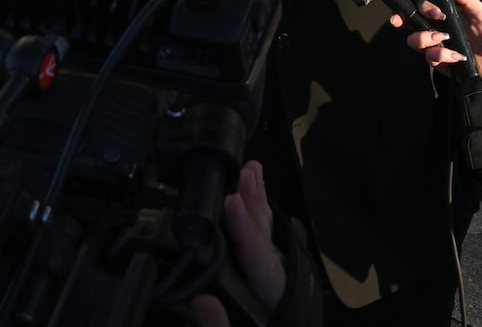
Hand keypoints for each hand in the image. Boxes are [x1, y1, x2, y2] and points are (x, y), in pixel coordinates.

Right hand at [188, 160, 285, 325]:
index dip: (246, 233)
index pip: (260, 265)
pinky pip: (262, 257)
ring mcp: (276, 297)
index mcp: (277, 309)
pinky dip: (254, 230)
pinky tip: (247, 211)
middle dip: (258, 207)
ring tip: (252, 175)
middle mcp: (279, 297)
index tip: (233, 203)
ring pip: (268, 246)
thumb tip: (202, 301)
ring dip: (258, 209)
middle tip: (250, 172)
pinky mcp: (268, 300)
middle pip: (268, 245)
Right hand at [388, 0, 481, 88]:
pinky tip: (457, 57)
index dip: (423, 7)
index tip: (436, 13)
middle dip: (410, 22)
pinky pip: (429, 58)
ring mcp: (438, 46)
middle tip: (434, 28)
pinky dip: (442, 56)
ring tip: (445, 40)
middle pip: (413, 22)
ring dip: (427, 39)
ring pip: (415, 41)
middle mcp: (439, 29)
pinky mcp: (440, 63)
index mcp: (448, 16)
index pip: (425, 7)